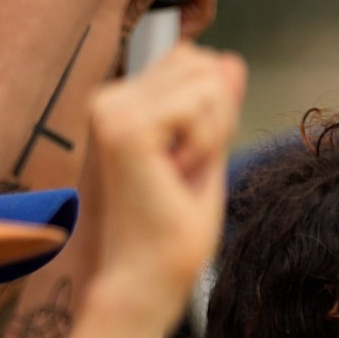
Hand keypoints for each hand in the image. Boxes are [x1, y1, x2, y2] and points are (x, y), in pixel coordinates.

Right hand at [88, 44, 242, 327]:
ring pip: (207, 80)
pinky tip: (176, 173)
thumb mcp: (207, 151)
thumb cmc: (172, 229)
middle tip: (184, 169)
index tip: (185, 160)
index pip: (191, 60)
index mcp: (120, 102)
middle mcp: (108, 98)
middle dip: (216, 118)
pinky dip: (206, 143)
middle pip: (202, 63)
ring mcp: (112, 110)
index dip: (213, 110)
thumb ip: (216, 105)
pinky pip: (202, 103)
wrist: (150, 277)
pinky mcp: (126, 128)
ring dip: (211, 133)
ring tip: (178, 173)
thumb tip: (230, 60)